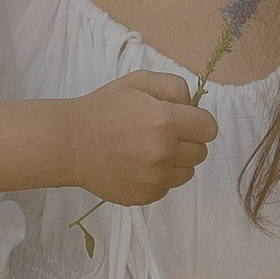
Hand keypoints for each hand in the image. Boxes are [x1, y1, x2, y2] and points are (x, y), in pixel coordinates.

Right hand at [63, 69, 214, 207]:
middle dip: (188, 141)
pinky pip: (167, 187)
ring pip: (187, 172)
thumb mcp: (139, 82)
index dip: (199, 122)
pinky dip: (159, 177)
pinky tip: (138, 165)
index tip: (185, 120)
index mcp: (165, 121)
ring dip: (176, 161)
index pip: (209, 128)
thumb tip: (193, 107)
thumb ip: (175, 87)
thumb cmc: (104, 109)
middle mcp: (163, 152)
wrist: (70, 143)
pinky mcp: (144, 196)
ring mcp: (154, 178)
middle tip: (164, 134)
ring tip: (150, 150)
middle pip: (201, 152)